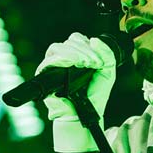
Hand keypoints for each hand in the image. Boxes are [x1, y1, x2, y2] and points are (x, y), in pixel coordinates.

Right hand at [36, 32, 117, 152]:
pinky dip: (63, 58)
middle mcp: (64, 58)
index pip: (77, 39)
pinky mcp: (45, 74)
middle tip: (95, 63)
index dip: (87, 44)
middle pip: (69, 42)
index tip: (98, 60)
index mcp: (78, 56)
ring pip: (57, 47)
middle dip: (84, 50)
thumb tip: (94, 39)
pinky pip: (50, 60)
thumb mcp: (108, 72)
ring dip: (74, 52)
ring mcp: (53, 65)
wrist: (87, 112)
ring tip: (85, 63)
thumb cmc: (96, 94)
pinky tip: (74, 63)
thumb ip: (107, 55)